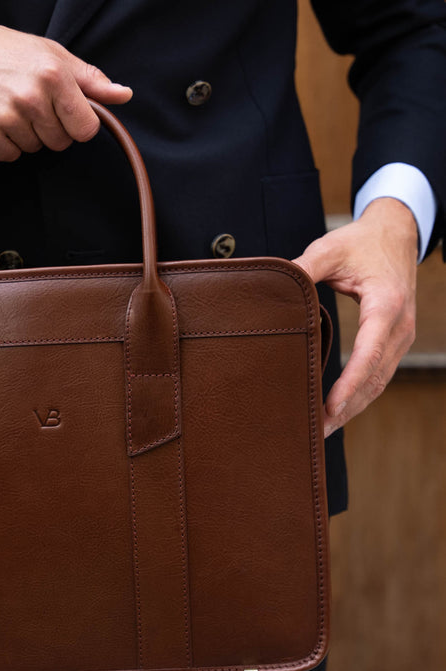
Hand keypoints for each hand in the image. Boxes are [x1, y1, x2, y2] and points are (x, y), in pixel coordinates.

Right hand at [0, 11, 132, 160]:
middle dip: (48, 128)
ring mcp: (4, 121)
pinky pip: (8, 156)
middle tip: (27, 103)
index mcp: (52, 75)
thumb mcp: (49, 54)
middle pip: (60, 143)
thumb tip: (124, 95)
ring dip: (24, 135)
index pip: (86, 129)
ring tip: (6, 106)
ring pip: (34, 150)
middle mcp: (29, 98)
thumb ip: (89, 79)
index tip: (61, 111)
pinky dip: (2, 143)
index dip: (76, 123)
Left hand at [294, 198, 417, 437]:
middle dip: (349, 406)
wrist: (396, 234)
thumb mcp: (331, 249)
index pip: (370, 350)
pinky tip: (339, 409)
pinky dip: (361, 395)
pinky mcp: (393, 341)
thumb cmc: (362, 243)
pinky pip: (379, 374)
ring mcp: (400, 336)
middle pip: (376, 377)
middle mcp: (399, 325)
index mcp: (386, 303)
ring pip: (380, 382)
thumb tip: (275, 287)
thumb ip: (304, 267)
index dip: (351, 381)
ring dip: (354, 407)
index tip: (332, 405)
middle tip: (318, 429)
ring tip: (324, 427)